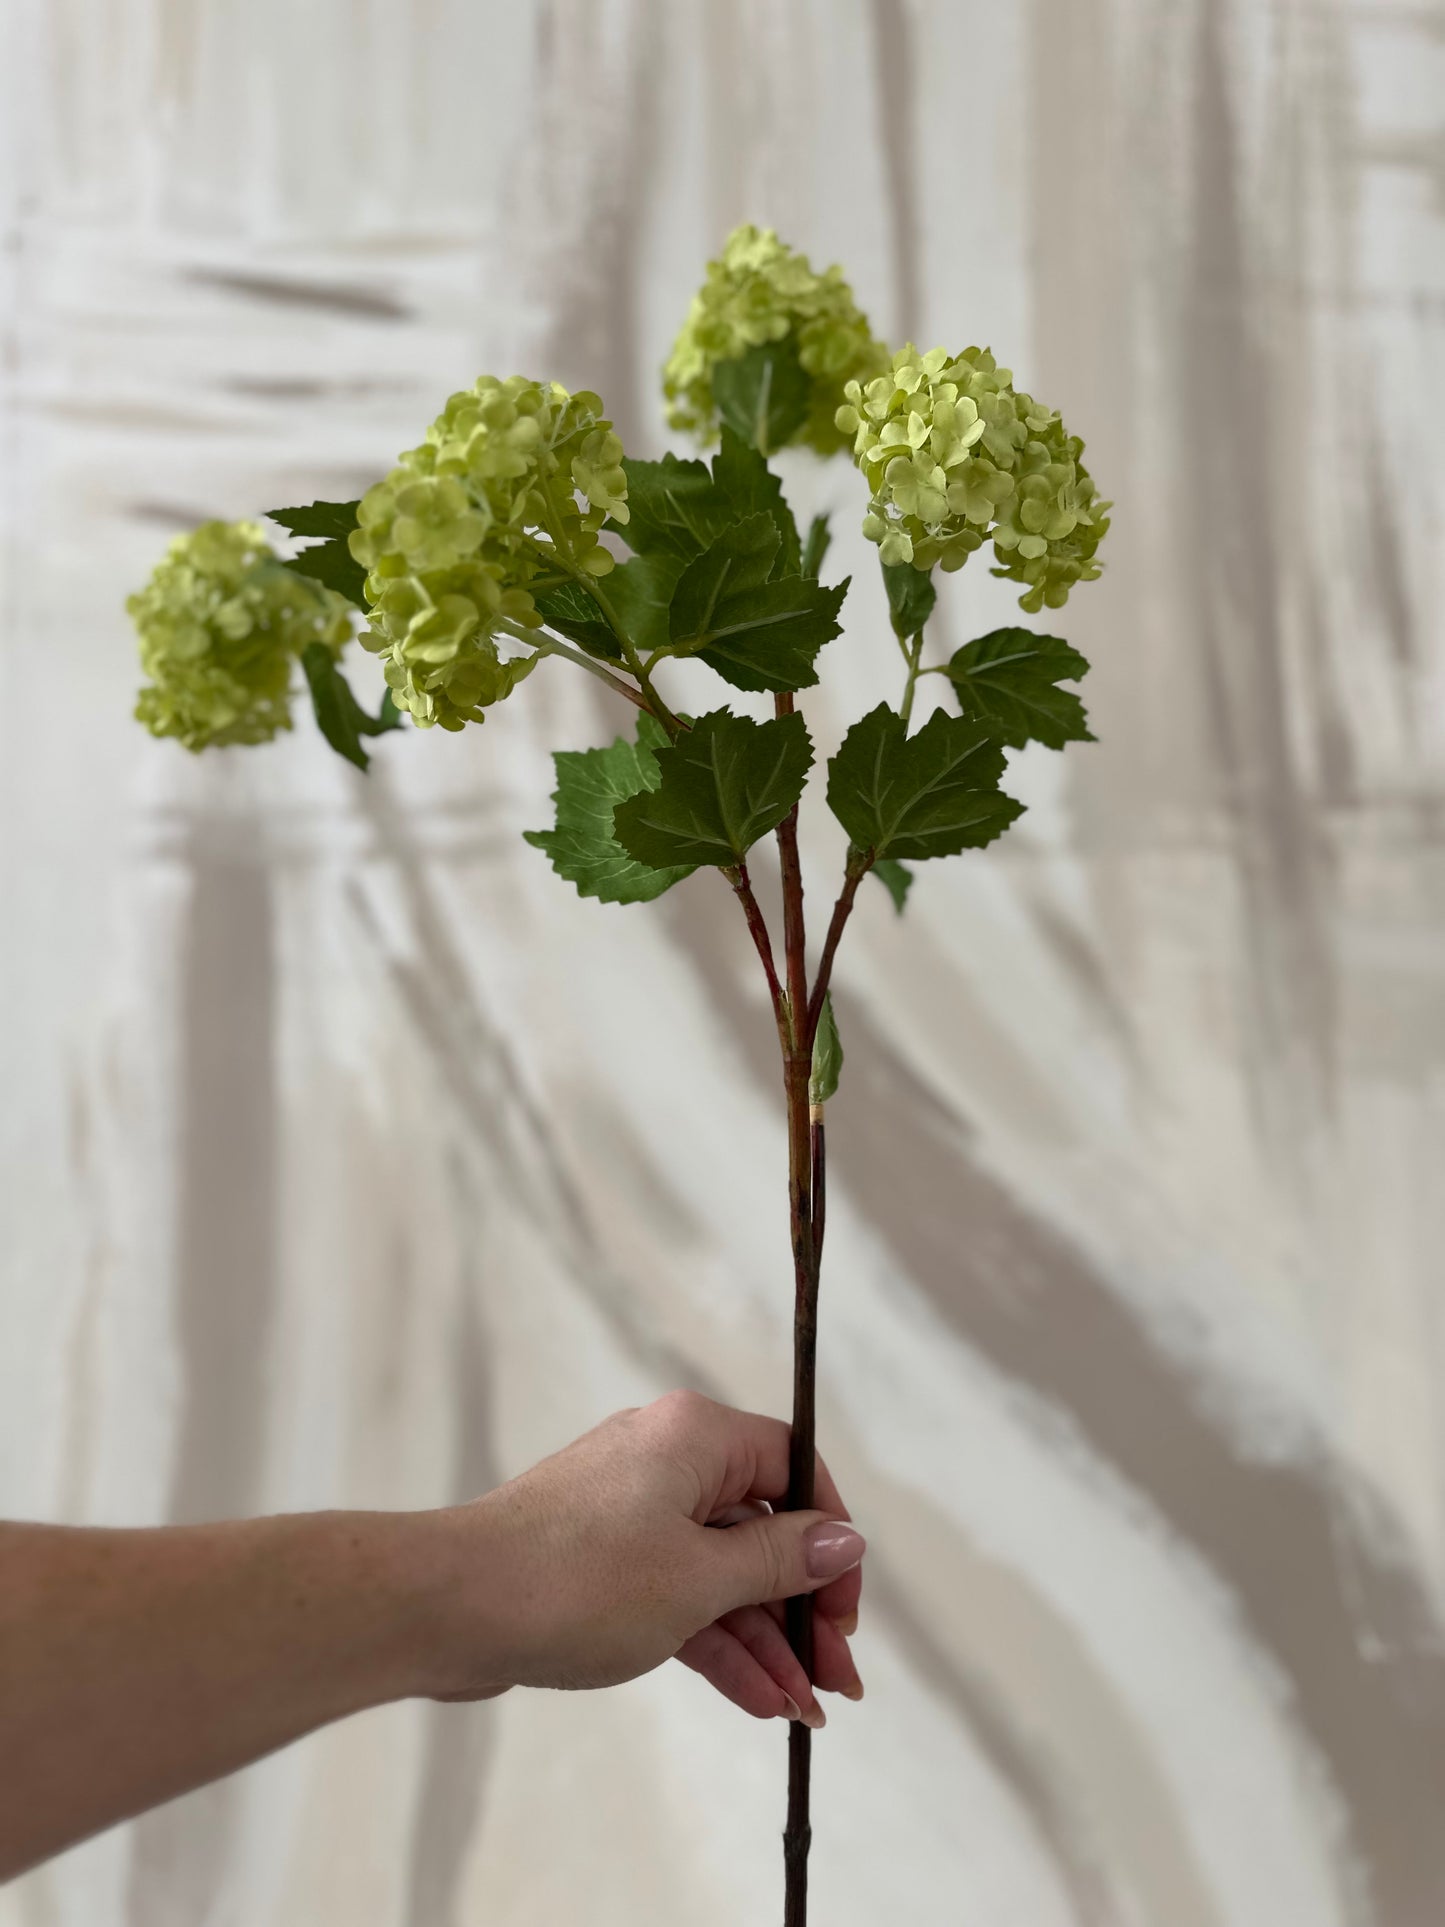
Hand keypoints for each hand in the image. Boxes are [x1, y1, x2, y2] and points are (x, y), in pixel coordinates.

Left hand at [427, 1391, 864, 1727]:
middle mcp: (665, 1461)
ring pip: (720, 1574)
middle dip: (803, 1610)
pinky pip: (678, 1595)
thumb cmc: (574, 1580)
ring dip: (765, 1642)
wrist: (448, 1608)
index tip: (847, 1609)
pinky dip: (717, 1644)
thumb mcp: (700, 1578)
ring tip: (805, 1712)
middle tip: (838, 1680)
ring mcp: (630, 1514)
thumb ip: (780, 1560)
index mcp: (694, 1436)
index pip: (793, 1466)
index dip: (830, 1537)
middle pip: (761, 1528)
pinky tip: (758, 1699)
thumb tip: (845, 1539)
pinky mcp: (602, 1562)